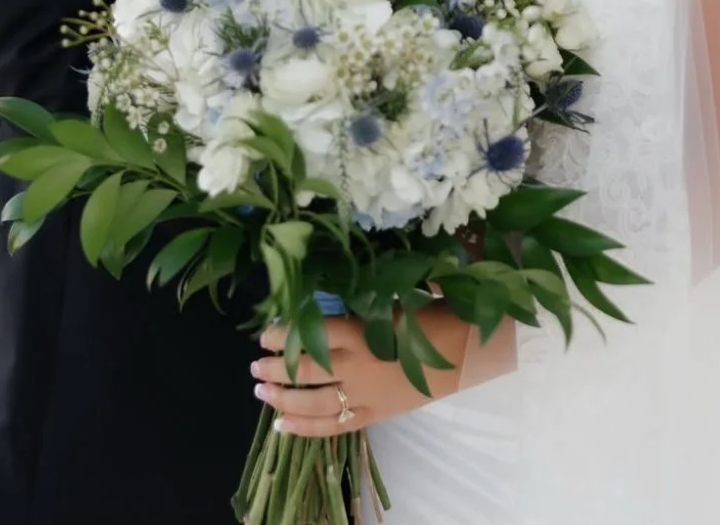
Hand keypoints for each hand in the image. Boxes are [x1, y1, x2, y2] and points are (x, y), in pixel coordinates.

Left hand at [251, 307, 470, 437]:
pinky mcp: (375, 415)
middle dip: (275, 370)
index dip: (283, 337)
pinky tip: (282, 426)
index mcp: (361, 331)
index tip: (265, 334)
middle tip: (254, 367)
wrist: (464, 350)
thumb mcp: (389, 298)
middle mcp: (357, 365)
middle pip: (305, 371)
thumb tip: (322, 292)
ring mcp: (365, 394)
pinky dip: (306, 428)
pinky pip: (334, 426)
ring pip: (313, 402)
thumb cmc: (428, 313)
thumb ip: (356, 301)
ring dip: (282, 399)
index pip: (310, 335)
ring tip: (260, 393)